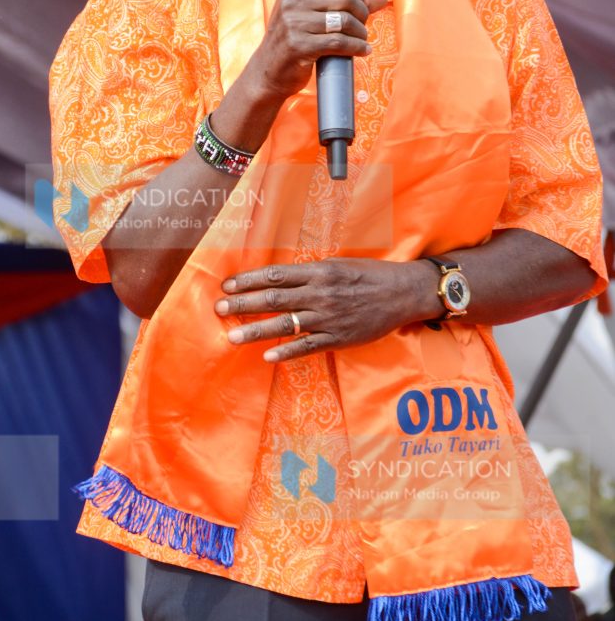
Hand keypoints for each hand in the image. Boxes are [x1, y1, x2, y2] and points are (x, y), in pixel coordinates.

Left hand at [213, 258, 425, 361]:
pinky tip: (268, 357)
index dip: (249, 280)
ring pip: (286, 325)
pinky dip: (287, 352)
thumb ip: (309, 272)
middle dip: (243, 304)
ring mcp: (328, 318)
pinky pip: (308, 347)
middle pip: (274, 300)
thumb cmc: (369, 274)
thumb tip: (279, 277)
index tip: (228, 283)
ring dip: (255, 331)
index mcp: (318, 272)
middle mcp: (320, 294)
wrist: (402, 293)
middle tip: (218, 307)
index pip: (275, 275)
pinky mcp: (339, 338)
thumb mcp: (338, 264)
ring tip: (231, 336)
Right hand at [244, 0, 387, 101]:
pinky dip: (357, 47)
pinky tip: (362, 50)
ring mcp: (293, 23)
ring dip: (360, 32)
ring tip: (362, 39)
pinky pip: (339, 42)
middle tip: (362, 24)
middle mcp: (291, 1)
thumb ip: (347, 3)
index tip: (361, 1)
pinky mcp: (299, 46)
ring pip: (344, 20)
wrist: (268, 71)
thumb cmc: (294, 39)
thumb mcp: (313, 15)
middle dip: (362, 11)